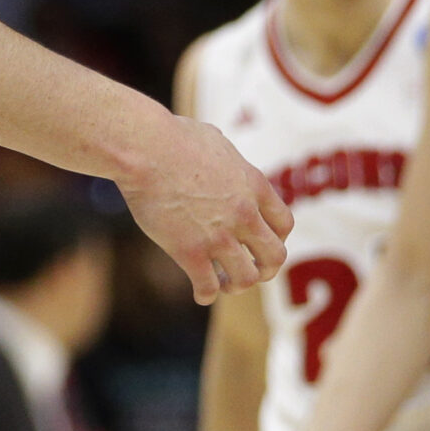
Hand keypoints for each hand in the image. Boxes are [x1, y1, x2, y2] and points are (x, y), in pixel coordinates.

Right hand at [119, 117, 290, 302]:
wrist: (145, 149)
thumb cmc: (173, 136)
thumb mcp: (215, 140)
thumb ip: (227, 159)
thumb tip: (222, 158)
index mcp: (254, 186)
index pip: (284, 224)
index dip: (277, 238)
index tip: (262, 242)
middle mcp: (244, 214)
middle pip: (275, 256)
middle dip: (266, 268)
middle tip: (252, 270)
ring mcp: (219, 235)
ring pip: (246, 278)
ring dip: (237, 285)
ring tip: (225, 283)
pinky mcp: (190, 251)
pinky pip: (208, 286)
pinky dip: (206, 294)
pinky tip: (200, 294)